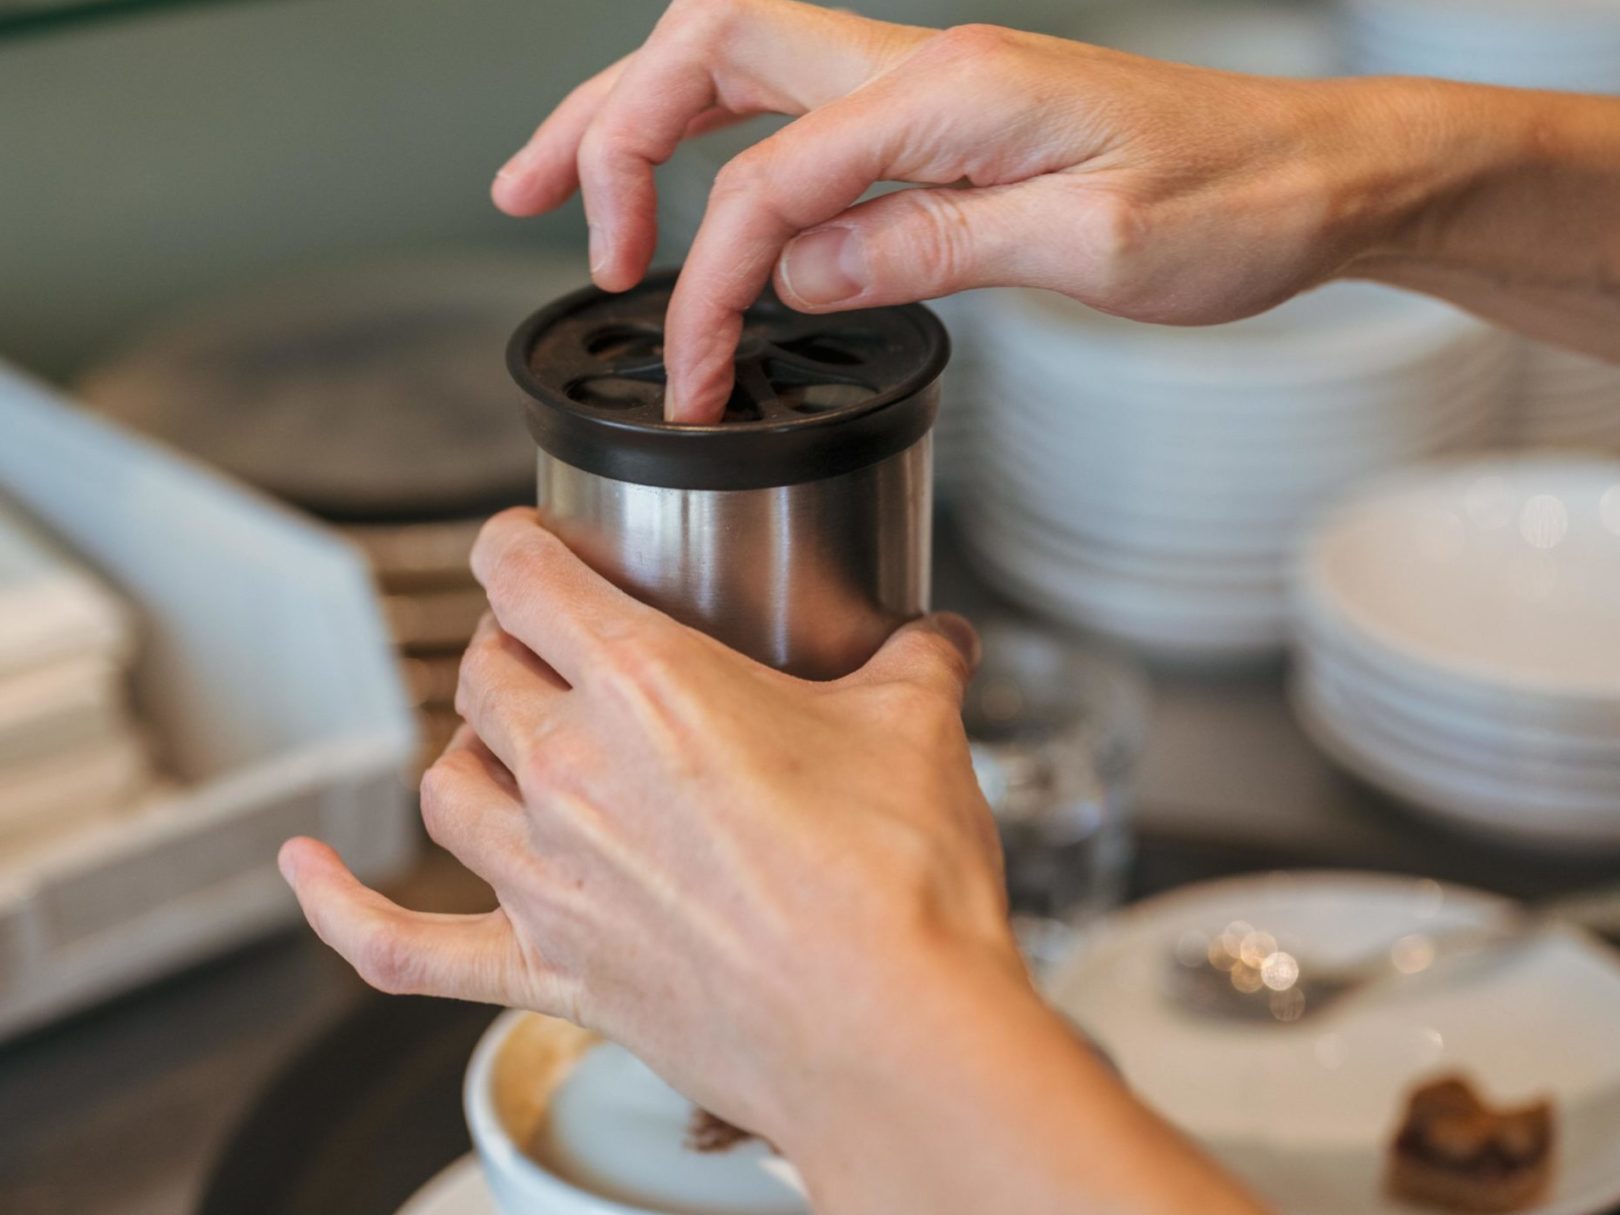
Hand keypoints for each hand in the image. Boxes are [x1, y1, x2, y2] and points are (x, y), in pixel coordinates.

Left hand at [281, 509, 1267, 1214]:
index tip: (533, 542)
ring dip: (469, 749)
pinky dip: (341, 910)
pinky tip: (310, 879)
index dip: (519, 541)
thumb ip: (916, 663)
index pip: (524, 575)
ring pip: (446, 784)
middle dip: (514, 644)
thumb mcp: (917, 731)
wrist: (892, 1036)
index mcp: (647, 687)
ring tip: (509, 743)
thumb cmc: (896, 887)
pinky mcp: (551, 973)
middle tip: (560, 647)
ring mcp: (548, 880)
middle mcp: (571, 775)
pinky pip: (405, 946)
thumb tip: (936, 640)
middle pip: (485, 673)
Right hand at [492, 0, 1433, 420]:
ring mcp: (927, 91)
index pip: (769, 181)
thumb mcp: (1089, 247)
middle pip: (709, 57)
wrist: (1320, 175)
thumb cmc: (1237, 204)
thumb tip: (797, 271)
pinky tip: (699, 208)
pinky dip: (722, 157)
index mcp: (947, 91)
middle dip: (605, 133)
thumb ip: (929, 248)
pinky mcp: (944, 128)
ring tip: (563, 196)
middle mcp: (921, 70)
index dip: (708, 281)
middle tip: (538, 216)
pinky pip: (799, 121)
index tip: (688, 371)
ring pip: (740, 75)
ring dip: (641, 126)